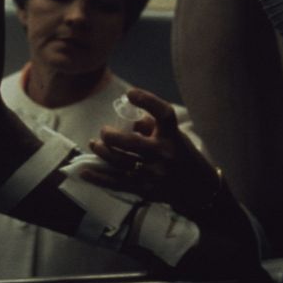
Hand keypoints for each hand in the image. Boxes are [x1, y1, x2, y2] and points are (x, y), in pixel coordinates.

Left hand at [85, 88, 219, 216]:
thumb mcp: (174, 136)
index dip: (147, 100)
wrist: (198, 189)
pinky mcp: (144, 190)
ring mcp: (154, 174)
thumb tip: (126, 121)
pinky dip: (98, 177)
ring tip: (94, 144)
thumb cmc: (182, 155)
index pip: (163, 114)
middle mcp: (164, 154)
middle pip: (131, 142)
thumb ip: (151, 125)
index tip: (130, 93)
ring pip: (120, 162)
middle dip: (111, 135)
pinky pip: (116, 183)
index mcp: (173, 136)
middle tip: (104, 131)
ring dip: (102, 152)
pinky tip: (84, 171)